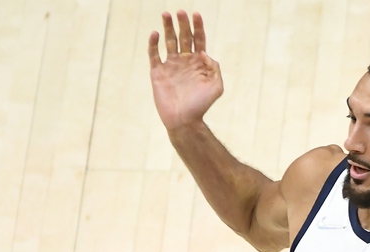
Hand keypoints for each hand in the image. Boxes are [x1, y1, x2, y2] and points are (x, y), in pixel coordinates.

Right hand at [148, 11, 223, 131]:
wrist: (184, 121)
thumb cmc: (201, 106)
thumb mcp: (216, 86)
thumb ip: (214, 68)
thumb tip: (204, 53)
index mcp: (197, 63)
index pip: (198, 39)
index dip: (197, 26)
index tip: (196, 14)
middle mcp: (184, 61)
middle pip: (183, 36)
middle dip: (182, 23)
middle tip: (180, 12)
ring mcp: (170, 66)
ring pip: (168, 41)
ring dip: (167, 27)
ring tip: (166, 14)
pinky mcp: (158, 73)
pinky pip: (154, 54)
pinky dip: (153, 44)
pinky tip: (155, 34)